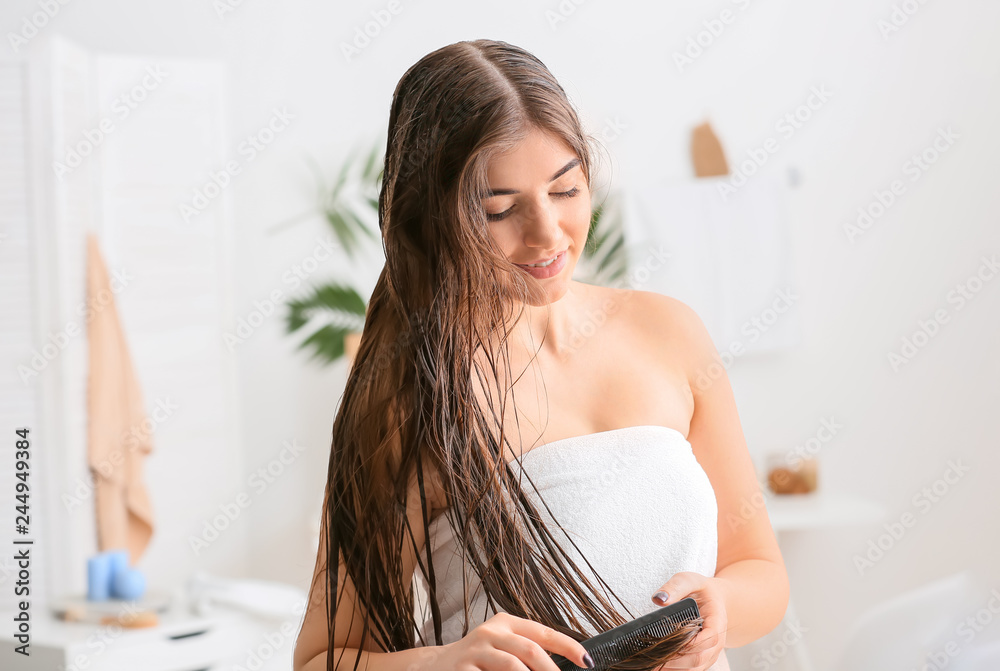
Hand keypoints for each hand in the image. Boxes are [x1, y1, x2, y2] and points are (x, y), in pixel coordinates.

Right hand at [434, 611, 594, 670]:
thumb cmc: (477, 660)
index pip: (543, 632)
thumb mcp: (502, 646)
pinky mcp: (463, 669)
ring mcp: (475, 651)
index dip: (568, 647)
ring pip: (513, 666)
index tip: (587, 661)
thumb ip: (527, 652)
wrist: (434, 667)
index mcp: (505, 623)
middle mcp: (491, 632)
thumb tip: (565, 665)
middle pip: (530, 650)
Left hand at [649, 572, 727, 669]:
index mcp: (717, 622)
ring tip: (651, 665)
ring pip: (695, 669)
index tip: (665, 644)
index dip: (687, 644)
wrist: (714, 599)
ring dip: (674, 669)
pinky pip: (692, 670)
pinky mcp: (703, 658)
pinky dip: (676, 670)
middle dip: (675, 661)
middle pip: (699, 659)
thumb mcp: (689, 580)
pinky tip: (659, 667)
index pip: (707, 639)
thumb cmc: (701, 590)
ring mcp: (711, 653)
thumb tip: (659, 599)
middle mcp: (717, 642)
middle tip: (651, 658)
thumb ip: (675, 587)